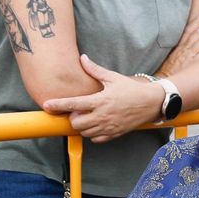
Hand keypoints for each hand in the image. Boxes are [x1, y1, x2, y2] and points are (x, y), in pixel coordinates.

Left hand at [43, 54, 162, 141]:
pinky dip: (92, 133)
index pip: (73, 104)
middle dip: (73, 117)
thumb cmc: (132, 89)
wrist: (152, 103)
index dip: (58, 105)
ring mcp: (108, 126)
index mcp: (100, 100)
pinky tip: (96, 124)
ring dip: (82, 126)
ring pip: (85, 132)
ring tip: (88, 116)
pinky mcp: (114, 134)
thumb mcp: (113, 77)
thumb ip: (95, 70)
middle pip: (76, 123)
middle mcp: (103, 115)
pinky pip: (96, 139)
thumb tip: (82, 58)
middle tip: (79, 110)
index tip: (47, 105)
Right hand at [158, 10, 198, 75]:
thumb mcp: (175, 56)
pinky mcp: (192, 67)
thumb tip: (197, 39)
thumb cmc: (171, 71)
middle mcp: (184, 50)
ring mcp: (188, 58)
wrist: (164, 84)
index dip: (198, 21)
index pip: (189, 29)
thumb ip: (184, 48)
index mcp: (179, 46)